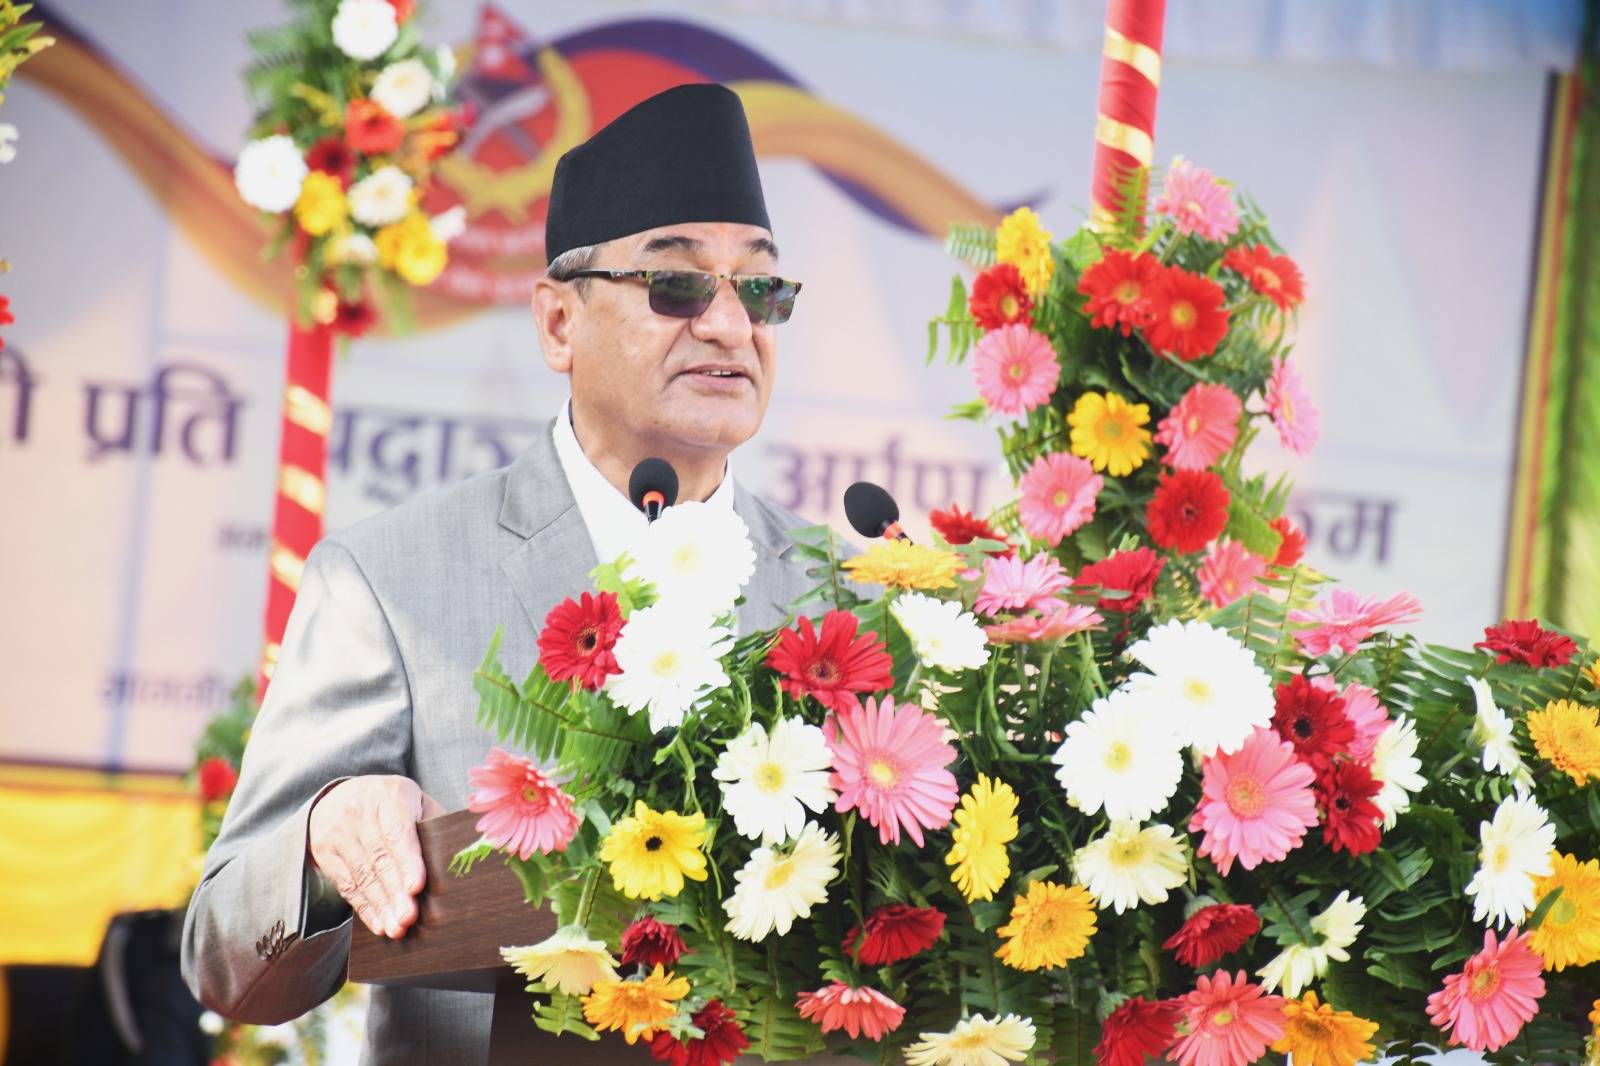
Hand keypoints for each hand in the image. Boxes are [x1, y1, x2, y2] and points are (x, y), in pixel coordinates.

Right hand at [308, 775, 445, 938]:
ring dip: (381, 906)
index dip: (408, 861)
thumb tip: (459, 857)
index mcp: (390, 795)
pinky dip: (364, 908)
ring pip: (362, 875)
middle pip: (379, 857)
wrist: (340, 795)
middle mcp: (360, 811)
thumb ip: (435, 825)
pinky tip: (379, 923)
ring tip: (397, 928)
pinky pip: (346, 885)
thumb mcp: (415, 802)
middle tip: (409, 918)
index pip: (398, 831)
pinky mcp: (324, 851)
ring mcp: (338, 831)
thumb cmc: (392, 804)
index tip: (418, 887)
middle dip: (395, 891)